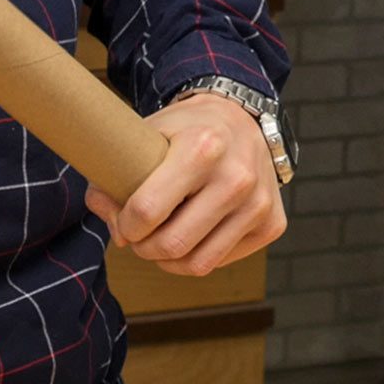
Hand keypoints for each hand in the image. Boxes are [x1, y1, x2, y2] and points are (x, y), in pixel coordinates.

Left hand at [84, 92, 286, 275]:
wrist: (239, 120)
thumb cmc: (181, 133)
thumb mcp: (141, 140)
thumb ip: (111, 182)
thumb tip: (116, 231)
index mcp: (201, 147)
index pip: (148, 210)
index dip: (125, 225)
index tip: (124, 221)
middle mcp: (237, 175)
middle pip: (172, 244)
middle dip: (143, 248)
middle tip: (138, 237)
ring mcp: (259, 202)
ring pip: (197, 263)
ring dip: (167, 260)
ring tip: (158, 240)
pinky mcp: (273, 223)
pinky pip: (220, 262)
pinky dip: (196, 256)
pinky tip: (190, 234)